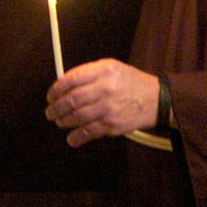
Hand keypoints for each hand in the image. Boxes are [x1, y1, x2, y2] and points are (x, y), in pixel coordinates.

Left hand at [44, 59, 159, 147]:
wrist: (156, 99)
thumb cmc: (131, 83)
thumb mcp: (112, 68)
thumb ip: (89, 73)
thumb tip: (63, 85)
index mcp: (104, 70)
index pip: (71, 79)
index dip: (56, 89)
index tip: (50, 96)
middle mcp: (106, 88)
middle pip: (71, 100)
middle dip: (56, 108)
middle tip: (50, 112)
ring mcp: (109, 108)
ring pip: (76, 117)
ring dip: (63, 122)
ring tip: (60, 122)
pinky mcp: (112, 125)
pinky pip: (88, 132)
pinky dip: (76, 137)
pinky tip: (71, 138)